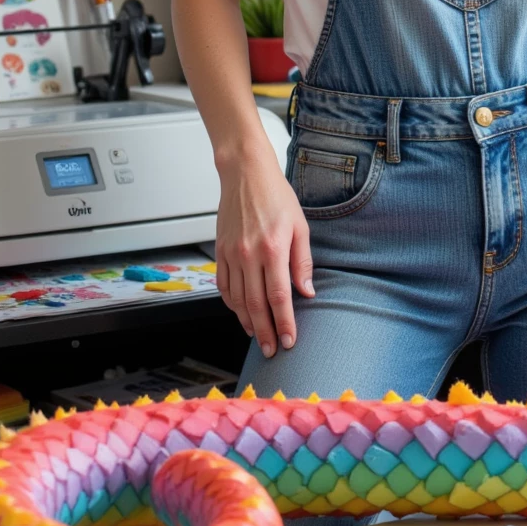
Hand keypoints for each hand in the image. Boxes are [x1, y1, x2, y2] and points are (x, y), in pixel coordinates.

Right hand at [215, 136, 314, 357]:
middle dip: (266, 332)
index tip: (290, 340)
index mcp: (274, 249)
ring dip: (248, 322)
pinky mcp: (220, 252)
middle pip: (256, 305)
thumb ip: (302, 262)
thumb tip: (306, 293)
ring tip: (258, 337)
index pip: (279, 297)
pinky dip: (231, 304)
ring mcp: (231, 255)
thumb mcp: (300, 227)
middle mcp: (250, 255)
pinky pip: (224, 286)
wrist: (245, 175)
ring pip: (237, 300)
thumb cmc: (276, 197)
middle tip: (273, 350)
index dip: (285, 323)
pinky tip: (241, 312)